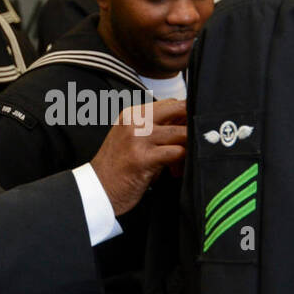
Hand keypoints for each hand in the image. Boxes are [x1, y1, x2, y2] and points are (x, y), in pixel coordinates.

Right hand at [90, 98, 187, 215]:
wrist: (96, 190)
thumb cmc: (116, 168)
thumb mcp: (131, 139)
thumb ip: (154, 128)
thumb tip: (184, 125)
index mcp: (132, 114)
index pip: (169, 103)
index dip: (185, 115)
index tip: (190, 130)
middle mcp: (135, 121)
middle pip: (179, 110)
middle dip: (193, 125)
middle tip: (196, 141)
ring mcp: (138, 139)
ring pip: (181, 133)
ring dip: (189, 147)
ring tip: (181, 162)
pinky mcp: (143, 159)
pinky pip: (176, 153)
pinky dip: (182, 162)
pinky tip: (175, 171)